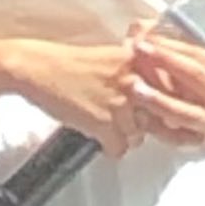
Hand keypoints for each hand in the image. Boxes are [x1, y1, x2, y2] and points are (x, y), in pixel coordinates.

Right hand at [8, 37, 147, 158]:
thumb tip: (155, 90)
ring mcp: (120, 103)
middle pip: (154, 116)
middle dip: (140, 121)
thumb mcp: (111, 57)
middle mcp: (133, 80)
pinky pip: (119, 148)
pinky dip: (109, 147)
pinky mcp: (103, 123)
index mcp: (137, 60)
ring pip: (137, 135)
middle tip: (124, 119)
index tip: (156, 112)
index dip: (160, 105)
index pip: (167, 90)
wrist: (37, 68)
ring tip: (107, 126)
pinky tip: (99, 136)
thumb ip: (136, 71)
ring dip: (123, 135)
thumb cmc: (68, 63)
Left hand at [125, 23, 204, 151]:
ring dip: (158, 99)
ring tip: (134, 87)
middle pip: (196, 76)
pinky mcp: (197, 143)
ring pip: (185, 111)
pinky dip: (155, 127)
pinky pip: (175, 136)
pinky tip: (137, 115)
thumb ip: (173, 50)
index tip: (147, 36)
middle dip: (167, 61)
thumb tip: (139, 29)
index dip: (172, 45)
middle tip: (139, 50)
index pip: (199, 55)